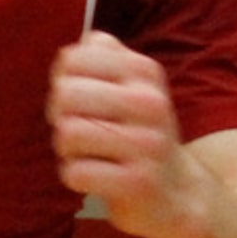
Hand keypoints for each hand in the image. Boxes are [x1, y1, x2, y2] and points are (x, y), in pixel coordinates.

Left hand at [49, 31, 190, 237]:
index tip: (78, 102)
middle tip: (77, 131)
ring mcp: (147, 144)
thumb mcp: (130, 86)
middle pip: (65, 94)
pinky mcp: (138, 183)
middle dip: (60, 116)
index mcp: (144, 72)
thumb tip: (80, 45)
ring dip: (67, 149)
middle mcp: (150, 103)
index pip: (72, 59)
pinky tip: (95, 176)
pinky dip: (75, 177)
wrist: (176, 191)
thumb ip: (103, 56)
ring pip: (68, 133)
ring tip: (88, 153)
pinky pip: (75, 172)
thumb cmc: (137, 133)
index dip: (61, 81)